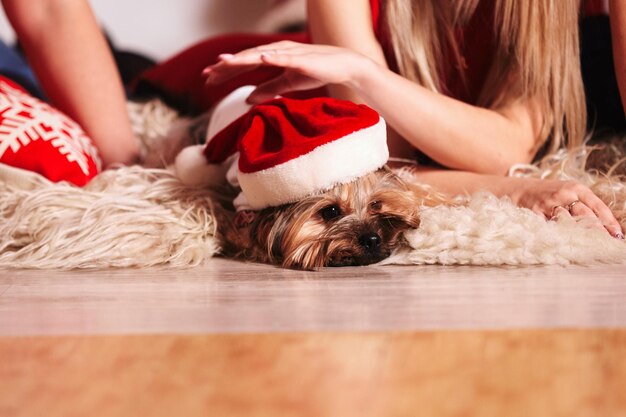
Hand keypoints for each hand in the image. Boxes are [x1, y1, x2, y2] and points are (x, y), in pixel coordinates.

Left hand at [203, 41, 371, 103]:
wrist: (341, 66)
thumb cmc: (315, 72)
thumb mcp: (287, 84)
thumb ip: (268, 89)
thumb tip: (247, 99)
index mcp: (271, 58)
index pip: (244, 63)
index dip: (225, 70)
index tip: (208, 78)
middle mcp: (276, 52)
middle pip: (246, 58)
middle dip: (226, 66)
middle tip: (206, 74)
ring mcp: (288, 53)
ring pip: (260, 55)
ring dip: (242, 59)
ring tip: (224, 64)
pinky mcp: (301, 59)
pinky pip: (285, 57)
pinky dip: (272, 56)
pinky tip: (260, 57)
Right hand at [508, 177, 623, 237]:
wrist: (520, 190)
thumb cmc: (550, 194)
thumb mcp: (569, 192)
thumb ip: (585, 205)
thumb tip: (607, 226)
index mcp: (576, 188)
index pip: (597, 206)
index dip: (609, 222)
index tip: (617, 235)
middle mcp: (563, 194)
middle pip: (585, 215)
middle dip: (597, 231)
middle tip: (606, 244)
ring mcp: (547, 204)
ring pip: (568, 222)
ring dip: (580, 236)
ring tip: (590, 247)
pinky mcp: (534, 214)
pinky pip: (549, 228)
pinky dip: (559, 237)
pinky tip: (566, 246)